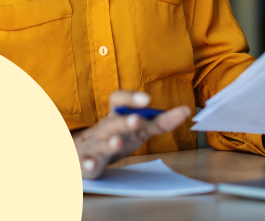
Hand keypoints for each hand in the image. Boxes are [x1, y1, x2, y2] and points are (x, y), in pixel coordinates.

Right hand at [73, 90, 189, 178]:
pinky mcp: (87, 163)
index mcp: (116, 117)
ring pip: (101, 144)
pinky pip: (86, 165)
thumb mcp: (135, 129)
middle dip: (125, 122)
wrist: (80, 152)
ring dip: (109, 143)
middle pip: (114, 123)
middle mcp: (105, 129)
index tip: (147, 99)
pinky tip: (92, 166)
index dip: (131, 98)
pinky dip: (88, 165)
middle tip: (137, 120)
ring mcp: (95, 146)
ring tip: (117, 142)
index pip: (119, 100)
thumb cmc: (114, 138)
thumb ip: (157, 121)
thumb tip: (184, 111)